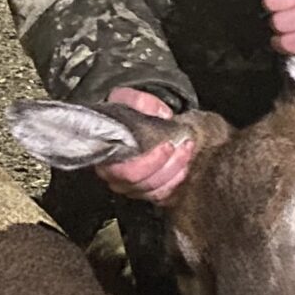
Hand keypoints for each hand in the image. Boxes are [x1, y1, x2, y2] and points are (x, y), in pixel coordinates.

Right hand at [96, 85, 191, 203]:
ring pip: (154, 191)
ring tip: (187, 151)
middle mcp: (115, 177)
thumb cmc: (117, 114)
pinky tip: (183, 168)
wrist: (118, 122)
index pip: (129, 172)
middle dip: (170, 165)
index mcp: (107, 158)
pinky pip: (160, 196)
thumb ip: (140, 101)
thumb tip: (163, 114)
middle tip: (185, 145)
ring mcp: (128, 187)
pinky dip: (175, 183)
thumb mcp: (124, 98)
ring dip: (176, 172)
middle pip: (145, 184)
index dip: (151, 162)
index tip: (168, 145)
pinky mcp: (142, 190)